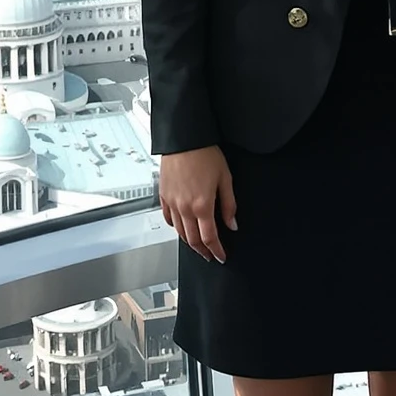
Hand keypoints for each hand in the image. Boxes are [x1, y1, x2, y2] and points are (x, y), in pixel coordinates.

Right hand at [159, 145, 237, 263]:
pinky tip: (181, 227)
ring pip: (179, 232)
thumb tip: (232, 224)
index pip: (210, 238)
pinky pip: (168, 219)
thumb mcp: (225, 178)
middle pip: (193, 240)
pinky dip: (176, 227)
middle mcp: (184, 208)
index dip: (216, 250)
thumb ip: (229, 205)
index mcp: (202, 205)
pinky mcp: (163, 196)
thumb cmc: (205, 153)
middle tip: (210, 255)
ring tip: (198, 246)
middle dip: (203, 251)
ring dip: (189, 242)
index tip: (221, 256)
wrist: (184, 139)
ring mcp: (172, 203)